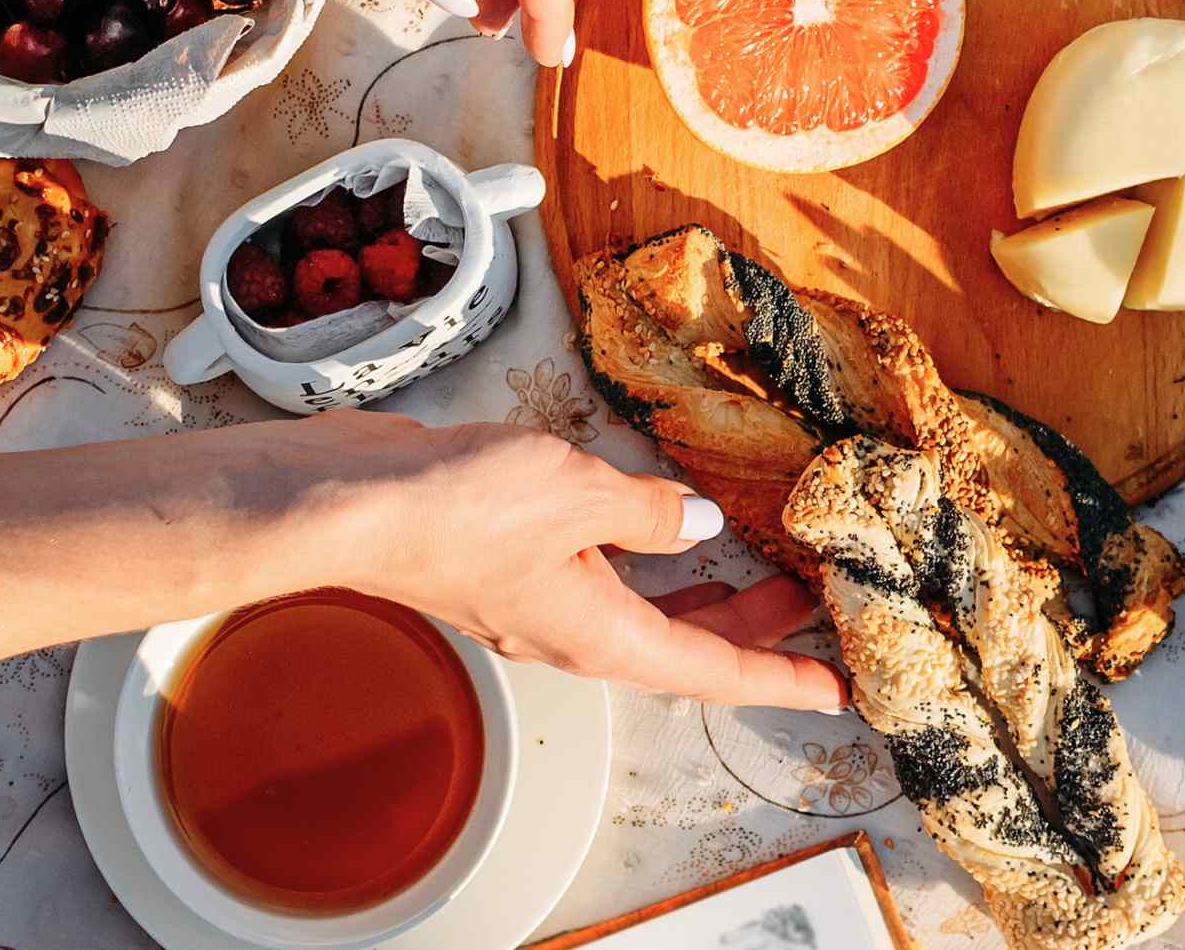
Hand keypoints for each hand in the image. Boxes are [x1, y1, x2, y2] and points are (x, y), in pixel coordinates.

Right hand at [292, 412, 845, 710]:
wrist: (350, 504)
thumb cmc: (458, 507)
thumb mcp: (580, 494)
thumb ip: (649, 510)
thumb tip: (696, 525)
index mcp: (601, 634)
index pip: (712, 671)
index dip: (779, 679)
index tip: (834, 690)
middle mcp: (573, 632)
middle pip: (681, 647)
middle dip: (748, 631)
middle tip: (806, 603)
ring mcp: (537, 603)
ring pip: (640, 613)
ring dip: (698, 596)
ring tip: (750, 566)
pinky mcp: (509, 568)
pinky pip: (599, 577)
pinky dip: (643, 560)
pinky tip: (654, 521)